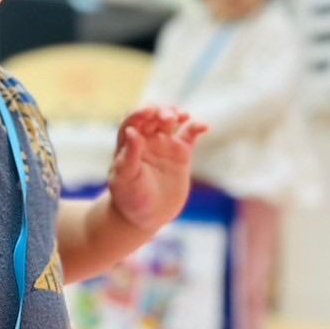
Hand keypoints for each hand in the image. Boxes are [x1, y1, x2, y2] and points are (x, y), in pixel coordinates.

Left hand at [107, 106, 206, 238]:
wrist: (146, 216)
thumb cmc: (129, 198)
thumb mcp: (125, 178)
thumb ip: (129, 155)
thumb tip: (132, 131)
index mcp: (128, 143)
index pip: (133, 121)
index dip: (140, 114)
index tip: (148, 113)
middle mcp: (146, 140)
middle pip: (153, 116)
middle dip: (160, 112)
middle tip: (167, 119)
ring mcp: (164, 144)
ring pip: (171, 121)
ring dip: (175, 113)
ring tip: (182, 116)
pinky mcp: (181, 153)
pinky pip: (190, 134)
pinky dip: (197, 127)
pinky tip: (204, 127)